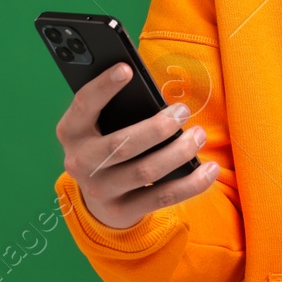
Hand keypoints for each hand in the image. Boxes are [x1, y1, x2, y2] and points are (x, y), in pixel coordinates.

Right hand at [55, 62, 217, 229]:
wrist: (98, 197)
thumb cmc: (107, 142)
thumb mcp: (101, 124)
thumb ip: (117, 108)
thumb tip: (157, 96)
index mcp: (70, 131)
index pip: (83, 105)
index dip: (103, 87)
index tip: (126, 69)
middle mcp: (79, 162)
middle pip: (120, 145)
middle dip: (157, 127)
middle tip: (183, 111)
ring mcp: (99, 190)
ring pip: (145, 171)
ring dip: (179, 152)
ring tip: (199, 135)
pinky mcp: (121, 212)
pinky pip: (162, 197)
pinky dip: (191, 183)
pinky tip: (210, 169)